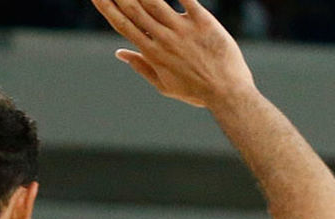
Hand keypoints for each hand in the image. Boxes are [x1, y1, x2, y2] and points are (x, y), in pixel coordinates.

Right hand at [91, 0, 254, 107]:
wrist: (227, 92)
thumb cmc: (197, 92)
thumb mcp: (165, 86)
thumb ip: (141, 67)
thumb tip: (120, 53)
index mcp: (152, 53)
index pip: (123, 26)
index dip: (107, 8)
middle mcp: (163, 38)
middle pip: (134, 9)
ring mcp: (183, 29)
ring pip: (154, 2)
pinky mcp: (203, 22)